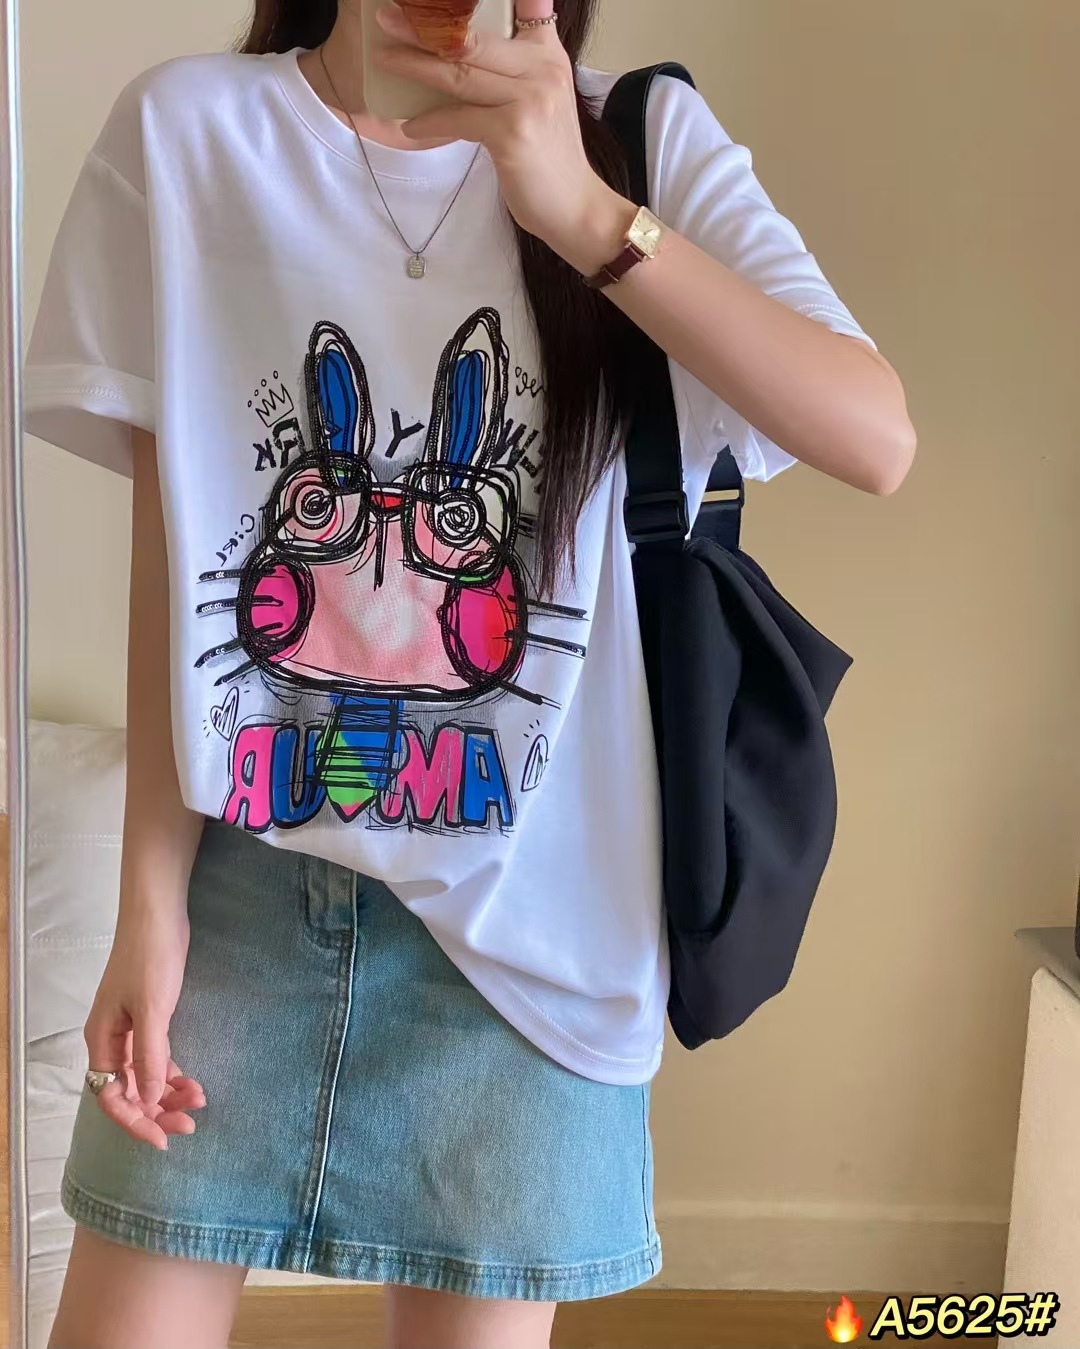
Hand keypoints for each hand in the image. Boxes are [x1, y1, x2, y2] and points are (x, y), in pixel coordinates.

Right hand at [83, 906, 204, 1149]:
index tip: (163, 1139)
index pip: (112, 1097)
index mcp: (102, 1040)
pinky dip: (174, 1072)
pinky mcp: (150, 1016)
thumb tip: (149, 1099)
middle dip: (157, 1111)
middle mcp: (112, 1039)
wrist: (159, 913)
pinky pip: (158, 1057)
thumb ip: (150, 1056)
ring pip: (146, 1076)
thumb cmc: (151, 957)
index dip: (135, 1122)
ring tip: (200, 1101)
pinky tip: (194, 1081)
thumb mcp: (152, 1010)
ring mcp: (130, 1028)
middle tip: (191, 1125)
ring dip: (169, 1093)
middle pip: (129, 1091)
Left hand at [374, 1, 634, 269]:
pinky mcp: (512, 133)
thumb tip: (461, 57)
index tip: (436, 2)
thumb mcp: (539, 101)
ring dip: (416, 66)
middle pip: (472, 40)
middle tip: (388, 20)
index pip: (523, 6)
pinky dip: (430, 123)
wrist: (574, 206)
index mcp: (547, 55)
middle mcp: (542, 69)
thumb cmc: (548, 158)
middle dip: (426, 28)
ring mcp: (528, 100)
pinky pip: (459, 118)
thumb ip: (514, 71)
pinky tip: (410, 127)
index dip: (475, 3)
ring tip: (385, 59)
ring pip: (460, 74)